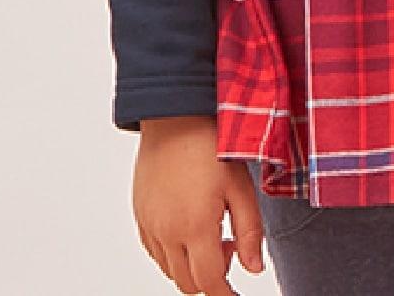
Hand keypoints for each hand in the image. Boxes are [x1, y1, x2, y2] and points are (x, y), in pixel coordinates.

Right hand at [132, 115, 265, 294]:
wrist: (175, 116)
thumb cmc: (210, 145)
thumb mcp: (240, 186)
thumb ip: (250, 231)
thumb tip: (253, 268)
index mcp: (195, 226)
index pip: (210, 282)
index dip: (226, 295)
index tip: (236, 295)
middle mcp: (167, 231)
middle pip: (187, 283)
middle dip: (211, 278)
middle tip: (230, 249)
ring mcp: (149, 224)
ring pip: (169, 270)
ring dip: (191, 266)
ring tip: (211, 232)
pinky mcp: (139, 215)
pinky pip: (154, 251)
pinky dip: (172, 254)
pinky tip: (189, 227)